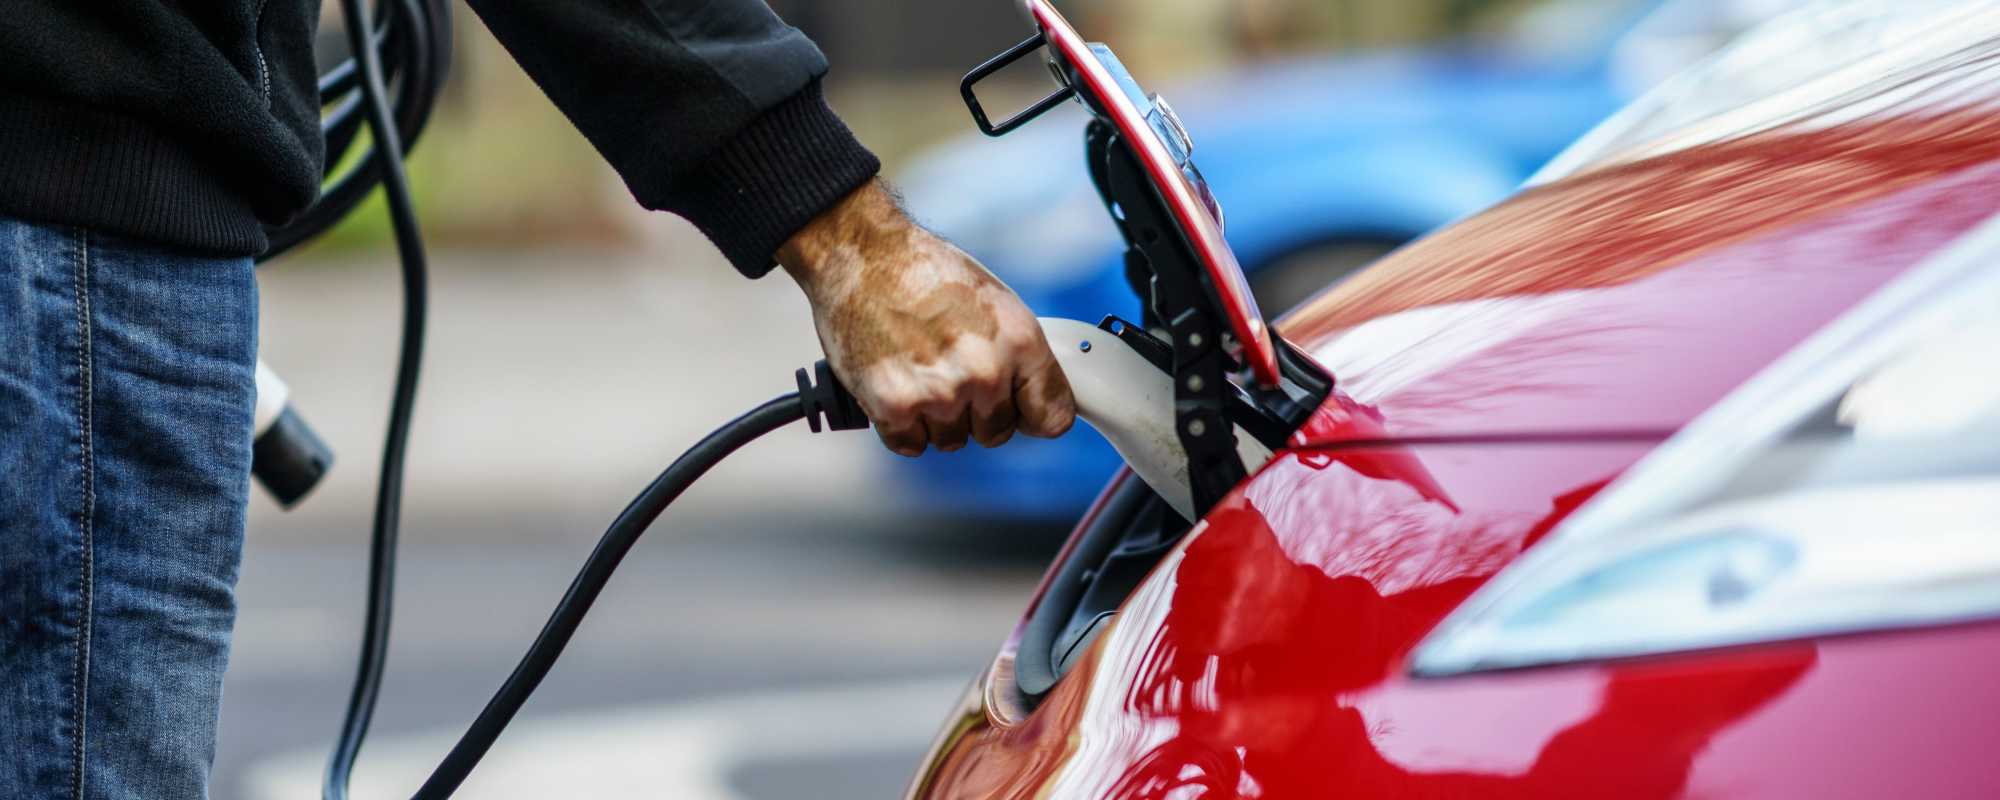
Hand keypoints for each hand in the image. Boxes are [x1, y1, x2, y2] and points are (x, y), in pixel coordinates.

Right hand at [779, 181, 1074, 455]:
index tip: (1022, 413)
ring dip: (936, 418)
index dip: (1033, 416)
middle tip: (951, 374)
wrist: (863, 256)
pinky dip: (902, 424)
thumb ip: (1015, 353)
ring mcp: (940, 393)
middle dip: (976, 413)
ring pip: (952, 440)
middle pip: (996, 433)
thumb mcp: (994, 302)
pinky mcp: (895, 407)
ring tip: (921, 371)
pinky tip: (899, 385)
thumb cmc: (922, 270)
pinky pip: (910, 443)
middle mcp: (984, 372)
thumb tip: (1026, 391)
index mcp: (1019, 342)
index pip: (1053, 417)